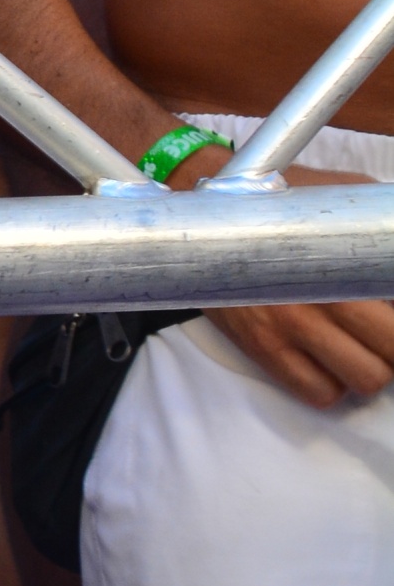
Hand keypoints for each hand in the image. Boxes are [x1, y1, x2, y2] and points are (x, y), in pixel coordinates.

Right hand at [148, 135, 393, 403]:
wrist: (210, 215)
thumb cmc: (283, 202)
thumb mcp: (348, 191)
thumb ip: (382, 223)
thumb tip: (392, 241)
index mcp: (345, 261)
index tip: (387, 308)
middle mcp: (322, 298)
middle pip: (390, 353)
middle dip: (392, 345)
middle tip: (381, 331)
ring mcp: (292, 329)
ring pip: (363, 380)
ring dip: (368, 367)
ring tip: (357, 346)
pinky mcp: (265, 350)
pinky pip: (319, 394)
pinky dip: (333, 386)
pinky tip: (327, 361)